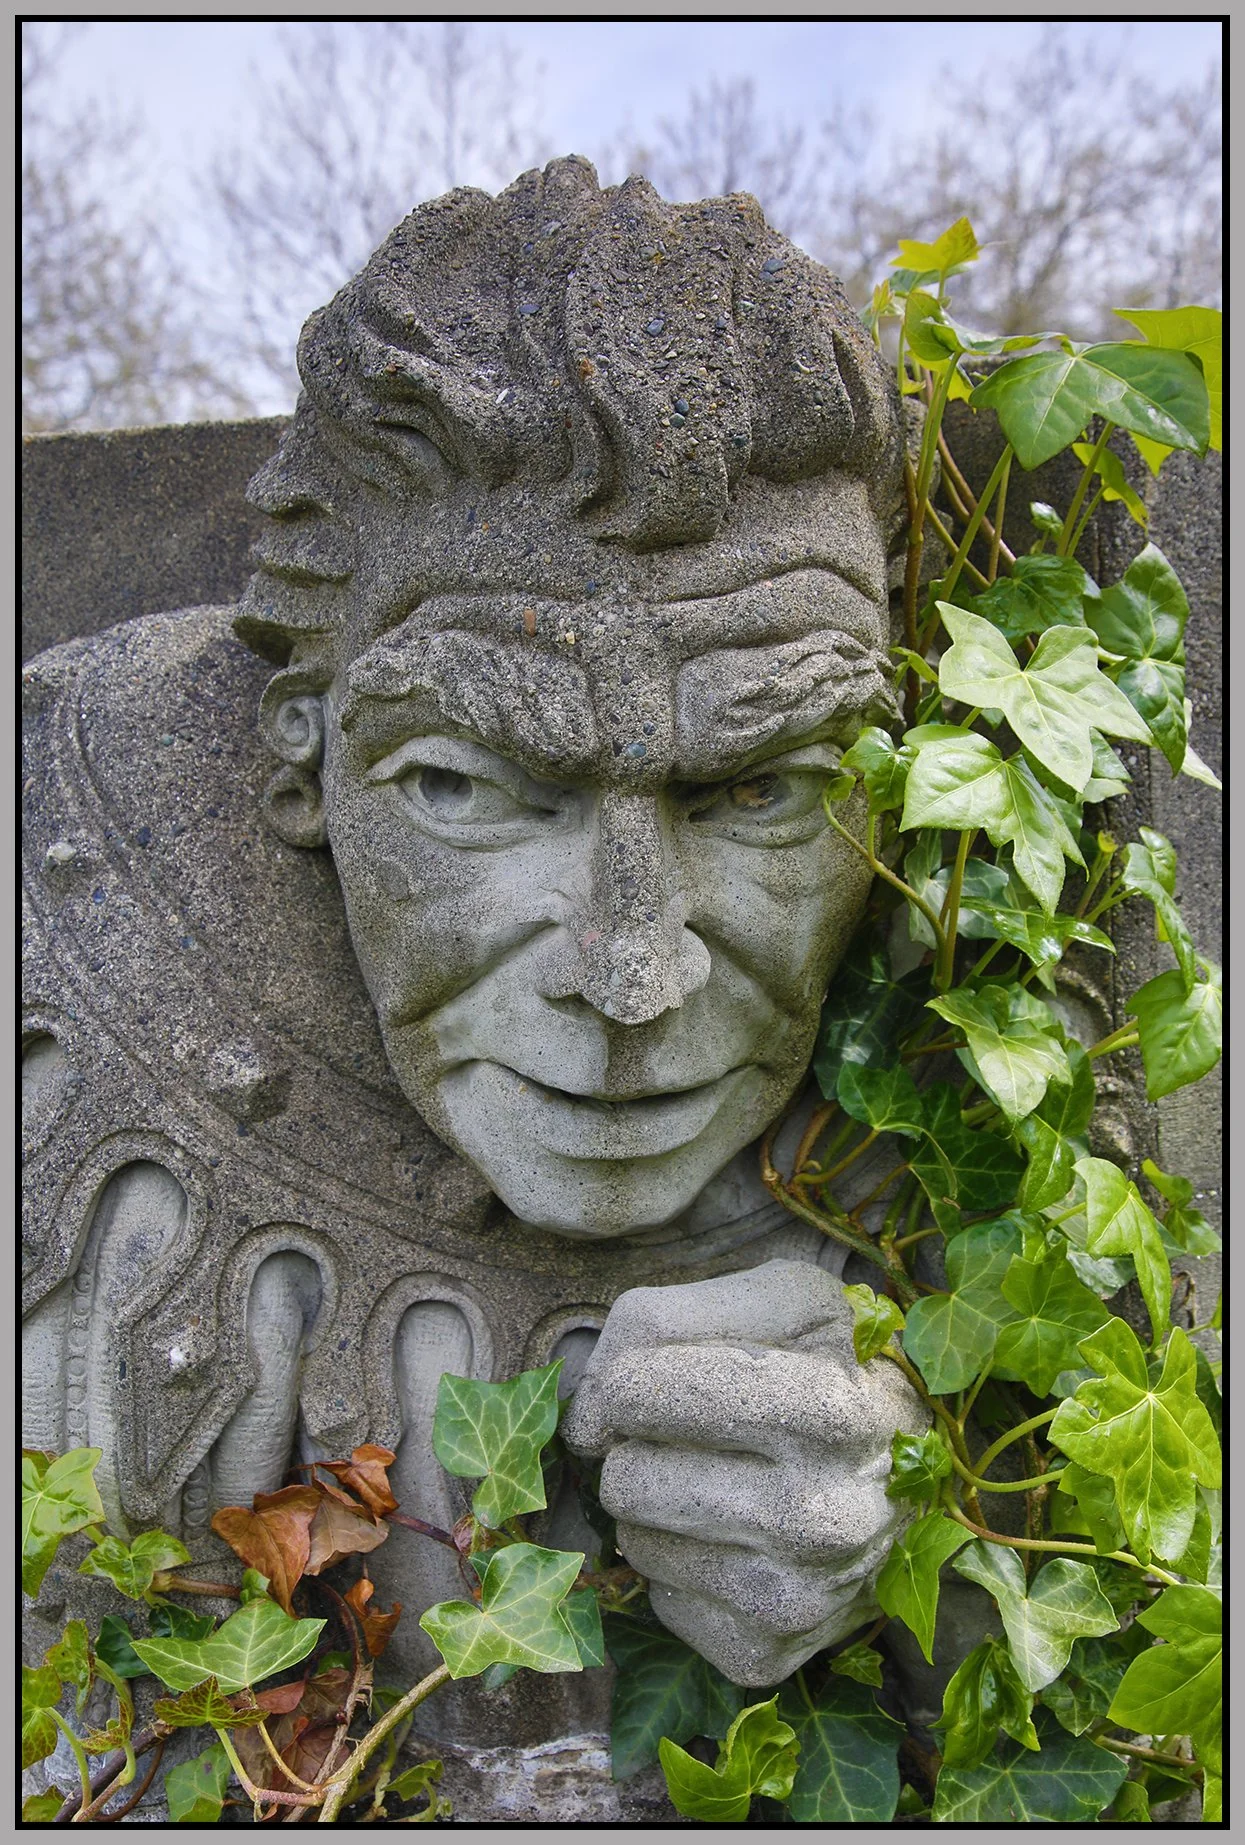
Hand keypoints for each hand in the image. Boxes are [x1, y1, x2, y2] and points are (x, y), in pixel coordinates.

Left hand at [562, 1258, 926, 1684]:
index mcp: (827, 1411)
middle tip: (701, 1435)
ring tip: (725, 1481)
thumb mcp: (784, 1299)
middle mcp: (819, 1516)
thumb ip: (666, 1317)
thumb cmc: (835, 1368)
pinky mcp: (764, 1654)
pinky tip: (738, 1538)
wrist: (915, 1479)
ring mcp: (795, 1596)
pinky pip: (656, 1597)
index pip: (639, 1391)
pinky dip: (679, 1562)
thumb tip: (586, 1419)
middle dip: (641, 1445)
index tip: (651, 1376)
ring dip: (657, 1502)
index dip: (623, 1378)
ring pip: (632, 1538)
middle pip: (625, 1474)